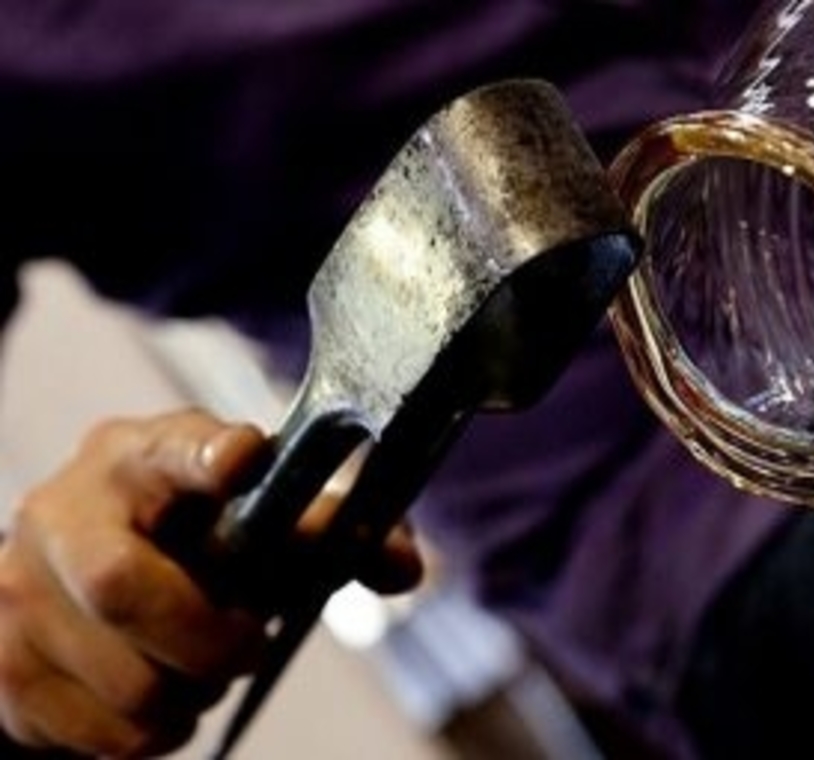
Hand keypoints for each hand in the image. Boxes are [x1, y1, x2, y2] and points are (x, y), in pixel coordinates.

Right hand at [0, 409, 422, 756]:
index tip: (244, 459)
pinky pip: (93, 733)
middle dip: (208, 639)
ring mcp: (17, 585)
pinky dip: (148, 736)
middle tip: (243, 645)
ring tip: (195, 671)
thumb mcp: (251, 523)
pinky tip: (156, 700)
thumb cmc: (188, 541)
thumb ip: (329, 535)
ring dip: (185, 696)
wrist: (80, 580)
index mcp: (142, 457)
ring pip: (121, 678)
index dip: (206, 454)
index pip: (173, 447)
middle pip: (125, 586)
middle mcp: (66, 508)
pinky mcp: (0, 661)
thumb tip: (407, 567)